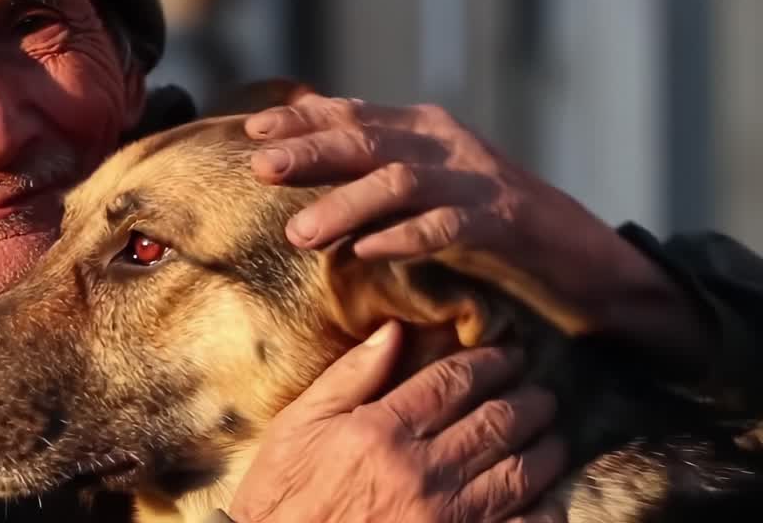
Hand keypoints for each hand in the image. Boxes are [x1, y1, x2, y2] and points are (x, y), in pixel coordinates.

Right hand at [229, 321, 566, 522]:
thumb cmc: (283, 496)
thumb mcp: (298, 427)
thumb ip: (348, 377)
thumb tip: (393, 330)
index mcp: (380, 433)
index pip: (453, 382)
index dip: (490, 362)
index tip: (509, 355)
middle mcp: (420, 473)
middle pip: (496, 422)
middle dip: (527, 401)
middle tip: (540, 393)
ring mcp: (445, 519)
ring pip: (519, 473)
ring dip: (545, 450)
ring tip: (551, 437)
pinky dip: (544, 511)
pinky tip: (547, 497)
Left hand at [244, 95, 709, 367]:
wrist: (580, 257)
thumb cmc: (490, 224)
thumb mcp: (428, 186)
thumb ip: (376, 168)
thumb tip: (306, 159)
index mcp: (424, 129)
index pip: (352, 115)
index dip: (301, 120)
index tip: (251, 131)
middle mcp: (447, 145)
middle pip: (367, 141)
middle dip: (310, 152)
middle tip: (260, 168)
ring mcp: (477, 181)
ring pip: (400, 182)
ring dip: (346, 205)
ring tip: (300, 233)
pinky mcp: (504, 223)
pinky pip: (447, 228)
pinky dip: (404, 238)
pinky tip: (367, 251)